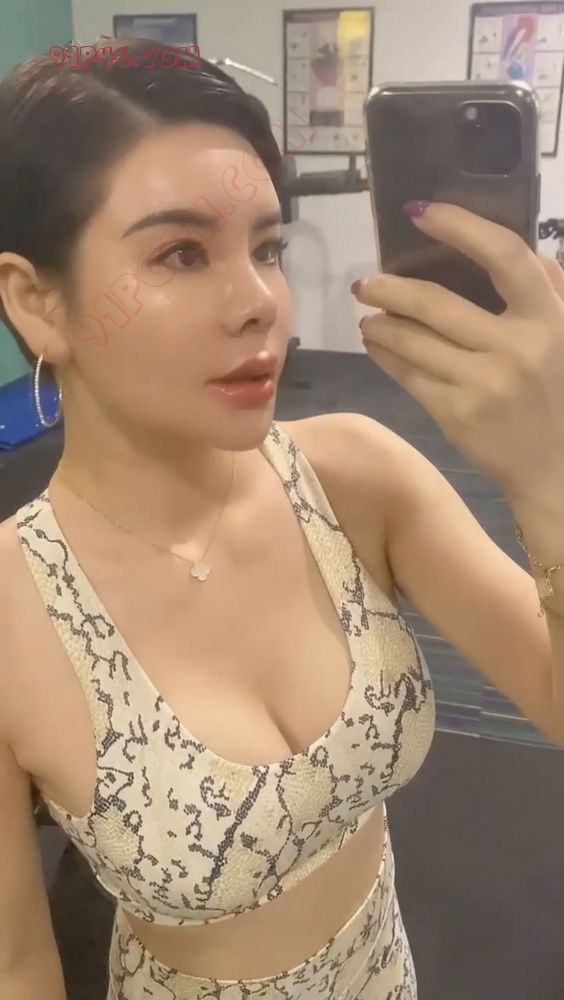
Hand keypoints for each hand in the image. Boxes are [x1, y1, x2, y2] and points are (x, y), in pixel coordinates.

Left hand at [352, 202, 563, 500]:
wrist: (556, 467)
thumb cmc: (559, 393)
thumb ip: (548, 288)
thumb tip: (504, 249)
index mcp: (548, 318)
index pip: (504, 256)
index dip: (461, 226)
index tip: (420, 212)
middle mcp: (517, 348)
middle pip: (436, 304)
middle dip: (390, 289)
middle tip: (365, 283)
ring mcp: (483, 384)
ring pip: (413, 342)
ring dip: (380, 325)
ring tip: (368, 318)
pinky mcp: (457, 415)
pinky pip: (409, 376)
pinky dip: (386, 356)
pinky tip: (377, 346)